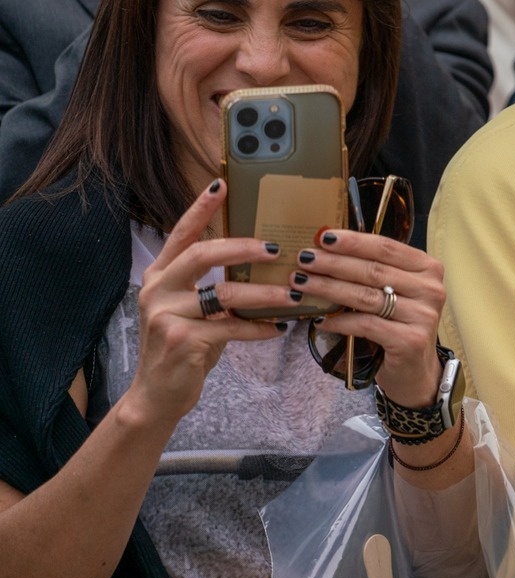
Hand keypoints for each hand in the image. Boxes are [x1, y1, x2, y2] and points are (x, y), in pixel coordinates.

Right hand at [124, 180, 296, 430]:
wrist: (157, 394)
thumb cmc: (184, 344)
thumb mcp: (192, 308)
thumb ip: (212, 283)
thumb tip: (261, 259)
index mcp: (160, 275)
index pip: (180, 234)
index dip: (200, 208)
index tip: (222, 183)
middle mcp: (157, 289)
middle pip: (201, 255)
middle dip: (242, 247)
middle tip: (276, 248)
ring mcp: (165, 315)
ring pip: (223, 293)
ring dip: (264, 293)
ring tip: (293, 294)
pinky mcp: (180, 340)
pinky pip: (230, 327)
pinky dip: (259, 327)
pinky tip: (278, 328)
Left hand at [289, 229, 448, 409]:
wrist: (416, 369)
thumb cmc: (399, 324)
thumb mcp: (394, 292)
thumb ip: (374, 271)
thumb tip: (328, 248)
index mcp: (428, 268)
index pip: (387, 247)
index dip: (353, 241)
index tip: (323, 236)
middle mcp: (431, 289)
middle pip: (374, 270)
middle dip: (334, 263)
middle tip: (304, 258)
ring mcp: (423, 315)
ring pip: (366, 296)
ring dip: (329, 288)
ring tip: (302, 283)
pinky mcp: (410, 340)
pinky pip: (366, 325)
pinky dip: (339, 321)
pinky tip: (319, 320)